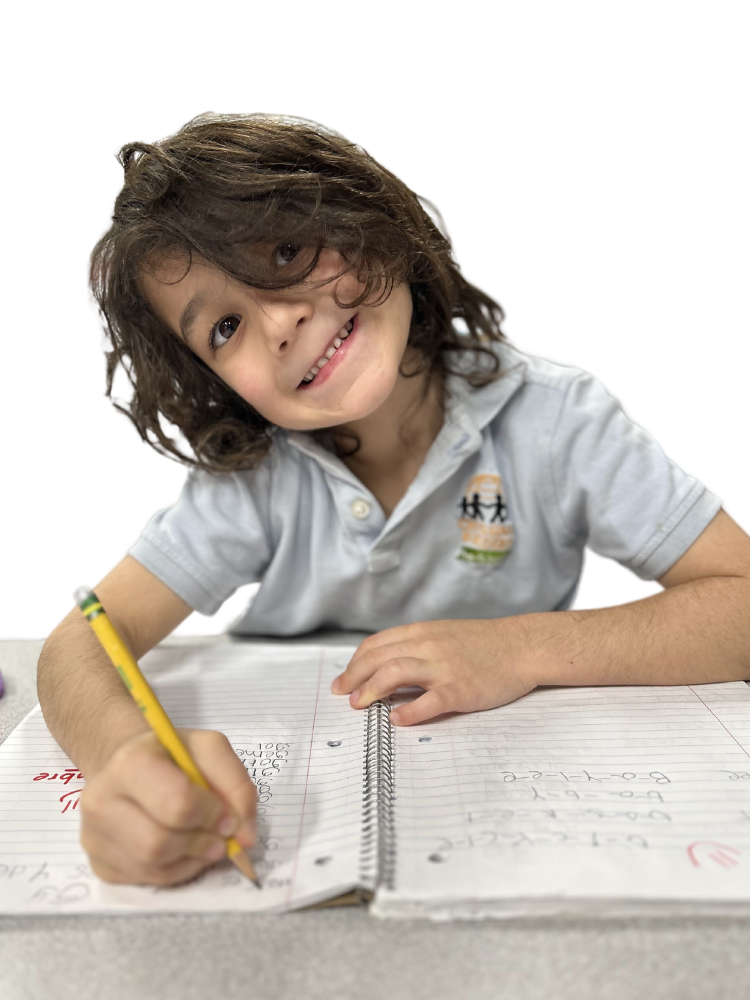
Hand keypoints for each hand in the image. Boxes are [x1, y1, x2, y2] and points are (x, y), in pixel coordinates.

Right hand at [79, 728, 256, 885]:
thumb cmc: (174, 757)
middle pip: (158, 843)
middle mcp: (100, 800)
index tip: (228, 817)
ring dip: (192, 860)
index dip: (212, 815)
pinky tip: (183, 851)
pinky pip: (146, 881)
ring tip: (205, 843)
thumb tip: (245, 838)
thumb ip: (237, 786)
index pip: (176, 804)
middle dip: (201, 844)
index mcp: (129, 761)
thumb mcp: (210, 751)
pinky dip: (177, 871)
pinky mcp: (99, 864)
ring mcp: (94, 836)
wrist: (132, 767)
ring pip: (152, 867)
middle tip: (220, 838)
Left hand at [331, 618, 538, 725]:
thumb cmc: (484, 643)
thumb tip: (387, 668)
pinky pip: (427, 702)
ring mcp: (443, 668)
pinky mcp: (460, 689)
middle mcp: (428, 646)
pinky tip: (396, 720)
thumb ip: (417, 647)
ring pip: (394, 674)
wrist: (521, 646)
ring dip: (371, 690)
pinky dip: (408, 712)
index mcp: (422, 633)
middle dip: (354, 678)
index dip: (355, 664)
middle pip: (378, 659)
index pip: (376, 645)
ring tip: (360, 705)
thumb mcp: (444, 635)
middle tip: (343, 696)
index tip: (344, 680)